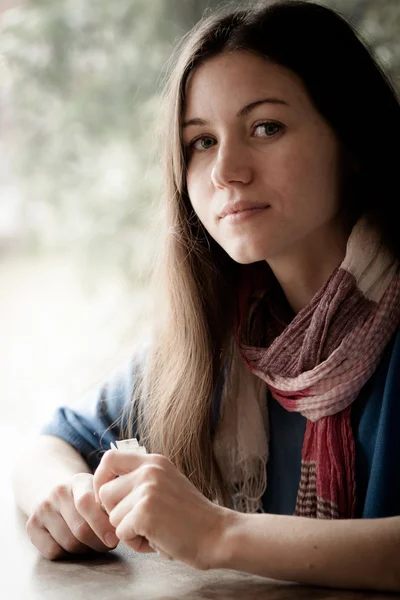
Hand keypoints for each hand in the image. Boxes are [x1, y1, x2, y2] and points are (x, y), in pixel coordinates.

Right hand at [26, 473, 118, 559]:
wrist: (56, 493)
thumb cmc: (88, 497)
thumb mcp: (99, 493)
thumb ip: (109, 506)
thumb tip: (119, 527)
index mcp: (78, 481)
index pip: (86, 503)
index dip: (101, 524)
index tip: (114, 539)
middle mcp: (57, 492)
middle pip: (80, 529)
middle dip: (98, 542)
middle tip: (108, 544)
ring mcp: (42, 508)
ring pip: (69, 543)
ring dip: (85, 550)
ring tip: (92, 543)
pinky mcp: (31, 525)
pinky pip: (53, 551)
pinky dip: (67, 555)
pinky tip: (74, 544)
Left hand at [93, 450, 229, 569]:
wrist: (217, 534)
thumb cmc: (191, 517)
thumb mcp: (167, 485)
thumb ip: (141, 481)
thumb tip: (105, 490)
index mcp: (154, 462)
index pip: (110, 459)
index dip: (101, 479)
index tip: (107, 499)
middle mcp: (149, 470)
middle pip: (104, 493)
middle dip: (116, 514)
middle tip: (143, 523)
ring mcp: (147, 490)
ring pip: (112, 517)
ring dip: (129, 531)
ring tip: (156, 531)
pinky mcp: (145, 512)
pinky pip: (121, 533)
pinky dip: (136, 543)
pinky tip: (158, 539)